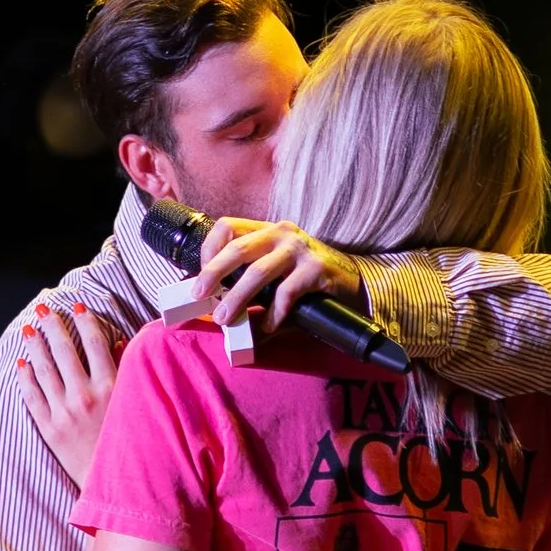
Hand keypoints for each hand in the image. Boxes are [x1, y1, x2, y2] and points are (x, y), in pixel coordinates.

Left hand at [16, 298, 126, 487]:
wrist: (117, 484)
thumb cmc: (132, 442)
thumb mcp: (135, 403)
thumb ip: (126, 371)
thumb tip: (117, 342)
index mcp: (111, 387)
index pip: (95, 343)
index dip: (85, 320)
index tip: (77, 305)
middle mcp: (85, 397)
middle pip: (65, 351)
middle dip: (53, 326)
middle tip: (43, 308)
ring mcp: (64, 413)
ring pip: (44, 370)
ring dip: (35, 346)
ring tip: (29, 329)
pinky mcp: (49, 430)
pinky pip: (32, 398)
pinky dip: (25, 379)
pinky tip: (21, 364)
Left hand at [198, 217, 366, 334]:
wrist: (352, 282)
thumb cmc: (306, 280)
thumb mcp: (275, 277)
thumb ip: (249, 291)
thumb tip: (220, 319)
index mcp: (266, 230)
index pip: (228, 226)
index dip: (209, 249)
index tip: (200, 275)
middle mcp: (281, 233)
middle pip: (238, 248)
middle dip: (213, 273)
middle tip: (199, 295)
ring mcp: (300, 250)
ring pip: (259, 272)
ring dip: (238, 298)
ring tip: (226, 318)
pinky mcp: (316, 269)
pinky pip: (286, 293)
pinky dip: (273, 313)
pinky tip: (269, 325)